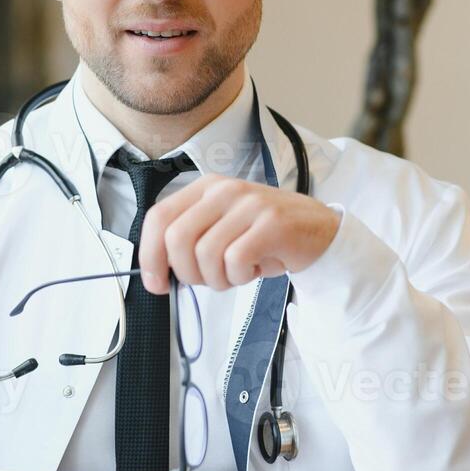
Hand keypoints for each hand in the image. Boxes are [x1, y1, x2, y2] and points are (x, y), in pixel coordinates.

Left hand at [137, 173, 341, 293]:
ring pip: (206, 254)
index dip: (150, 254)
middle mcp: (225, 190)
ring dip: (218, 279)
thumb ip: (190, 239)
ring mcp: (250, 204)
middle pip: (177, 238)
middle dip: (186, 273)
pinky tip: (254, 271)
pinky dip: (241, 277)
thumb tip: (156, 271)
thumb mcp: (222, 228)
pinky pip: (235, 261)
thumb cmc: (265, 236)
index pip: (159, 217)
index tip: (156, 283)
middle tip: (207, 280)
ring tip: (237, 273)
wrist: (319, 232)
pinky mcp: (272, 224)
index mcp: (207, 187)